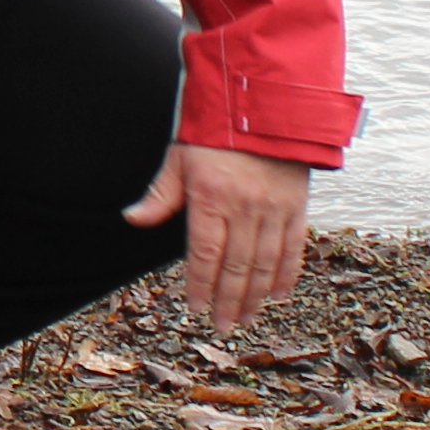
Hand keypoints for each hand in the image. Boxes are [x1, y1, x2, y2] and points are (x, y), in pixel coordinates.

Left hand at [130, 143, 312, 333]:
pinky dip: (286, 274)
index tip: (196, 308)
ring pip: (264, 263)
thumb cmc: (216, 130)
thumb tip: (133, 218)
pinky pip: (292, 247)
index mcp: (211, 197)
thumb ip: (160, 194)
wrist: (263, 103)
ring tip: (246, 318)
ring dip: (255, 296)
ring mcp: (273, 209)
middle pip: (236, 266)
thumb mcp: (180, 157)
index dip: (200, 285)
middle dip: (228, 301)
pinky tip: (278, 295)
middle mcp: (244, 208)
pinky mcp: (296, 206)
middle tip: (222, 326)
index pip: (204, 254)